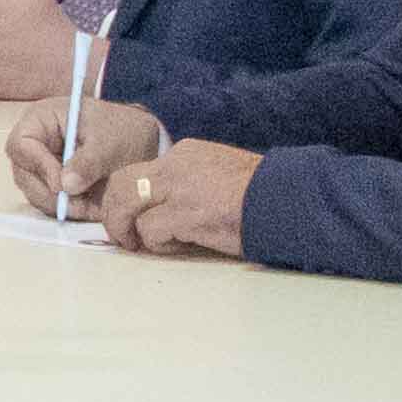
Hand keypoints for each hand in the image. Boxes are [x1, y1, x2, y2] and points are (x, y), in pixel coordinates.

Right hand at [13, 97, 167, 219]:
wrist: (139, 140)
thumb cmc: (122, 128)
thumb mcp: (110, 141)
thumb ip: (88, 162)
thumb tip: (66, 185)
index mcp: (41, 119)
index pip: (22, 145)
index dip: (38, 166)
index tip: (62, 186)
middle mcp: (35, 144)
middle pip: (24, 174)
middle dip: (50, 194)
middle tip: (79, 206)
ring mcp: (41, 166)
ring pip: (36, 193)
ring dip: (61, 206)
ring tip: (92, 207)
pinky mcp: (52, 184)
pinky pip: (51, 203)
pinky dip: (70, 210)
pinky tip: (92, 208)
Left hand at [108, 136, 258, 257]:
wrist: (288, 200)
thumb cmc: (259, 196)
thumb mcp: (217, 176)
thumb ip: (186, 186)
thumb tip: (157, 212)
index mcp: (183, 154)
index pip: (137, 172)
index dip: (127, 199)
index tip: (128, 219)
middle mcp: (176, 165)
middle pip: (121, 183)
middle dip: (114, 212)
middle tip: (123, 237)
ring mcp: (179, 187)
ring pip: (126, 204)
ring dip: (127, 230)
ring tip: (141, 245)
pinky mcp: (185, 213)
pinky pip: (150, 231)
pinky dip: (157, 245)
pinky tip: (180, 247)